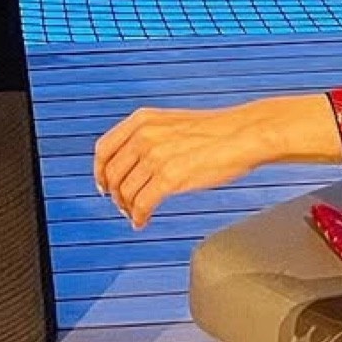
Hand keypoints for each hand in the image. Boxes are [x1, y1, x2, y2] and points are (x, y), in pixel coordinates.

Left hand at [93, 94, 341, 228]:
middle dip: (114, 194)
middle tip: (122, 205)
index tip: (103, 185)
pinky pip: (142, 204)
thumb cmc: (214, 131)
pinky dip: (138, 216)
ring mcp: (155, 156)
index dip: (99, 172)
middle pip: (111, 174)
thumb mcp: (172, 123)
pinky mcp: (169, 177)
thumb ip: (148, 136)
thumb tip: (132, 162)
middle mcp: (144, 135)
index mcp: (142, 119)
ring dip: (127, 208)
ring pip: (125, 192)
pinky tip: (142, 221)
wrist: (242, 134)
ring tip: (135, 215)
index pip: (103, 149)